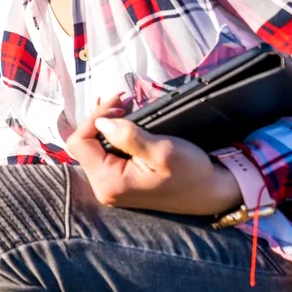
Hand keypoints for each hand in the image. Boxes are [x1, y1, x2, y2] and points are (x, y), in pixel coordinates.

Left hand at [65, 94, 242, 214]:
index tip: (119, 104)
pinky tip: (125, 120)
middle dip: (100, 118)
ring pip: (94, 147)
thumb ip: (129, 136)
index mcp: (109, 182)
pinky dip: (113, 134)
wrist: (211, 192)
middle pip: (84, 144)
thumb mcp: (163, 151)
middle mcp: (103, 186)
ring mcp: (110, 185)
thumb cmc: (191, 173)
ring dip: (106, 124)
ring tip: (124, 106)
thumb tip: (100, 122)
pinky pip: (105, 152)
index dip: (94, 118)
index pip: (80, 143)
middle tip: (122, 100)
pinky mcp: (119, 180)